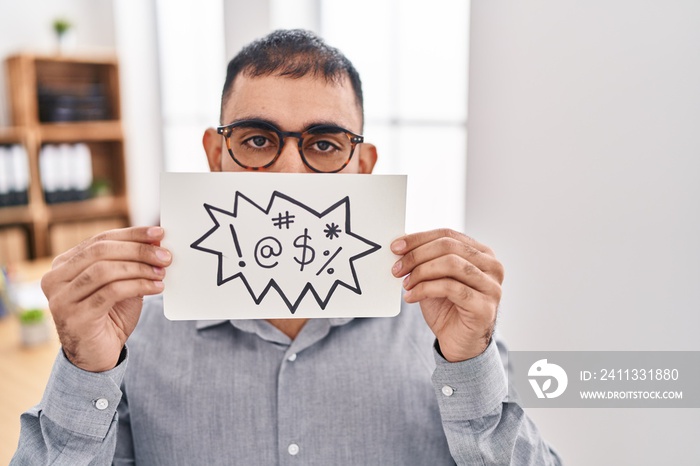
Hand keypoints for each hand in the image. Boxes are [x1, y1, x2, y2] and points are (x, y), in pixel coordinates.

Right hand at [40, 226, 171, 371]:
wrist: (96, 356)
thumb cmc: (109, 316)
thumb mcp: (120, 284)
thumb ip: (131, 263)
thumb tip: (157, 241)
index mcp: (64, 264)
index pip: (100, 240)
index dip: (132, 234)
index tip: (159, 233)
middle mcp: (55, 278)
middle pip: (101, 251)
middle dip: (138, 250)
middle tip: (165, 255)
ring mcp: (61, 298)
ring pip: (104, 270)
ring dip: (139, 268)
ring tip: (161, 273)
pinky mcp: (74, 316)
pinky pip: (111, 292)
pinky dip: (138, 286)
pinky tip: (156, 287)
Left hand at [391, 229, 503, 361]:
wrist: (459, 343)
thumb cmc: (448, 308)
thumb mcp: (435, 277)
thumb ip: (426, 259)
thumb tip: (400, 244)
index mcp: (482, 253)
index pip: (447, 235)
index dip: (419, 238)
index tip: (395, 247)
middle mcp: (492, 266)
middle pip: (448, 246)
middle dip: (417, 255)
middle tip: (396, 268)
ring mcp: (492, 286)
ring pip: (450, 264)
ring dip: (421, 272)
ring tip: (406, 284)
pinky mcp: (484, 306)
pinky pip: (450, 287)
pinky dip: (424, 289)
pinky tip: (411, 296)